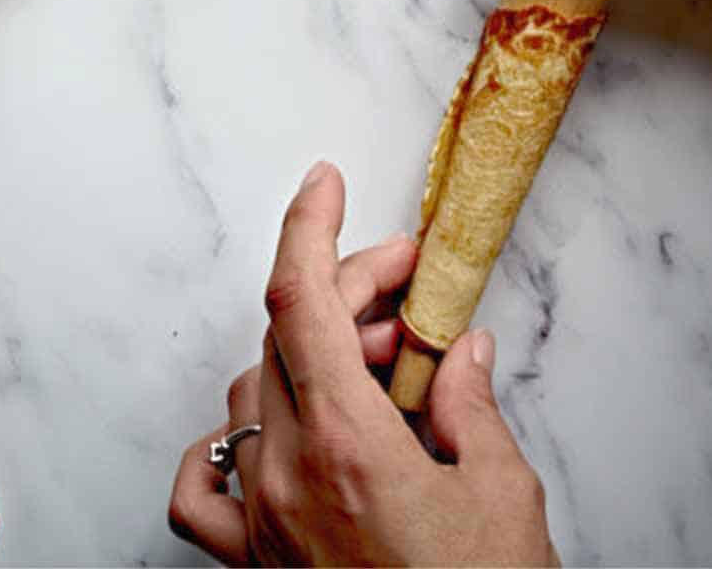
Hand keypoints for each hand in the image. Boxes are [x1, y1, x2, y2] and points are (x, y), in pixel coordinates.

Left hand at [169, 162, 557, 567]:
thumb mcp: (504, 499)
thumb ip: (474, 408)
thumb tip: (461, 351)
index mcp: (347, 445)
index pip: (299, 299)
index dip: (309, 224)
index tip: (326, 180)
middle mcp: (287, 476)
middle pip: (286, 337)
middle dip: (346, 292)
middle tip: (408, 288)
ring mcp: (263, 524)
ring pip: (253, 393)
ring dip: (312, 357)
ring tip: (383, 365)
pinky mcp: (257, 566)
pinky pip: (207, 489)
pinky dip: (231, 442)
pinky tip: (284, 432)